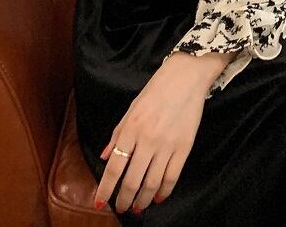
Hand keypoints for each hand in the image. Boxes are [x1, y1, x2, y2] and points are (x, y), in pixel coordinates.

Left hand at [94, 53, 208, 214]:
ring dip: (142, 200)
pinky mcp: (184, 147)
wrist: (186, 77)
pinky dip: (164, 192)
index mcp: (131, 129)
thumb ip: (117, 134)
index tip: (100, 202)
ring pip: (152, 183)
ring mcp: (167, 145)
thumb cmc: (156, 90)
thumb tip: (105, 158)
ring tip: (137, 207)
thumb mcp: (131, 109)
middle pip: (132, 180)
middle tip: (120, 208)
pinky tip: (158, 198)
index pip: (114, 167)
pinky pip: (171, 177)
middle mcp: (147, 140)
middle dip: (123, 199)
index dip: (106, 188)